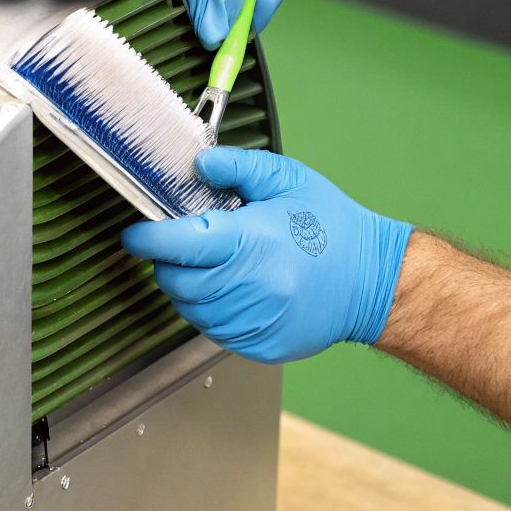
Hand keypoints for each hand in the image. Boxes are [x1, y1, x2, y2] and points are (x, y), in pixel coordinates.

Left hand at [120, 147, 412, 363]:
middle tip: (186, 244)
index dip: (147, 238)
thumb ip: (237, 168)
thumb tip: (198, 165)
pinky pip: (213, 331)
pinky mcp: (260, 346)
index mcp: (253, 241)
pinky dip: (212, 311)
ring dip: (190, 288)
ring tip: (221, 265)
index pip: (178, 244)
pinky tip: (237, 289)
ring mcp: (255, 321)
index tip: (136, 234)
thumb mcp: (288, 181)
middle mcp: (251, 286)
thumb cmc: (333, 229)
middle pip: (177, 281)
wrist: (374, 282)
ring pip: (191, 310)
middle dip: (169, 262)